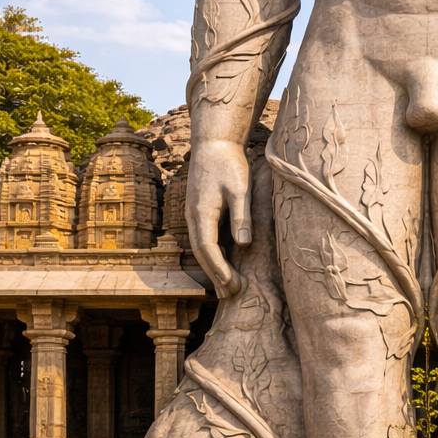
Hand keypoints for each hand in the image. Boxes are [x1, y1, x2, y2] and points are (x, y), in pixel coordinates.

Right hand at [185, 139, 251, 296]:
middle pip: (201, 253)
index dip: (219, 269)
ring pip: (201, 247)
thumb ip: (241, 216)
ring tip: (227, 286)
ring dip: (213, 267)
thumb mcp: (240, 188)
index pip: (207, 249)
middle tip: (232, 294)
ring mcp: (194, 213)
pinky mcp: (200, 210)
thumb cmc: (229, 163)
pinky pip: (204, 238)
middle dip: (216, 275)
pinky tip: (224, 262)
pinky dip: (213, 254)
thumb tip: (243, 244)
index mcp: (202, 212)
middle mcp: (193, 216)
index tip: (233, 285)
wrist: (214, 142)